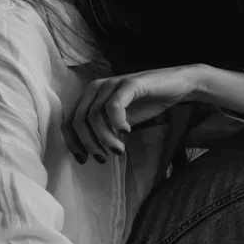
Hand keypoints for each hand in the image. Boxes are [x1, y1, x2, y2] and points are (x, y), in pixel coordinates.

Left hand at [62, 64, 209, 163]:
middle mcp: (96, 87)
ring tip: (119, 150)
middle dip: (89, 144)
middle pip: (78, 121)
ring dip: (105, 138)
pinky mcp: (129, 83)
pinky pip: (113, 106)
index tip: (83, 160)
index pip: (68, 121)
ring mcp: (112, 83)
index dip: (73, 143)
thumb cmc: (145, 103)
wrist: (175, 85)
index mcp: (89, 96)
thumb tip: (87, 152)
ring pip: (94, 115)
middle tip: (104, 158)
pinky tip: (127, 131)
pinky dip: (117, 123)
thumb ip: (102, 130)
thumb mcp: (118, 121)